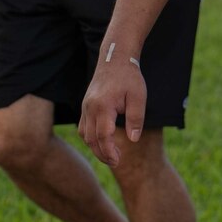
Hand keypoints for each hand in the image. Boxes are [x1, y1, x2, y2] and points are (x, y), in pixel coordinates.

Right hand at [79, 49, 147, 167]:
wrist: (115, 59)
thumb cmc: (129, 77)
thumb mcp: (139, 96)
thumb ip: (136, 118)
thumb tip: (133, 139)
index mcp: (103, 105)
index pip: (103, 136)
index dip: (109, 151)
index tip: (118, 160)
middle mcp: (90, 107)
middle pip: (91, 139)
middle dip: (102, 154)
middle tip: (116, 162)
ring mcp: (85, 107)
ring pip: (85, 135)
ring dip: (95, 147)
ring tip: (110, 155)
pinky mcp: (85, 106)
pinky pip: (83, 127)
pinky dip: (91, 138)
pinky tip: (102, 142)